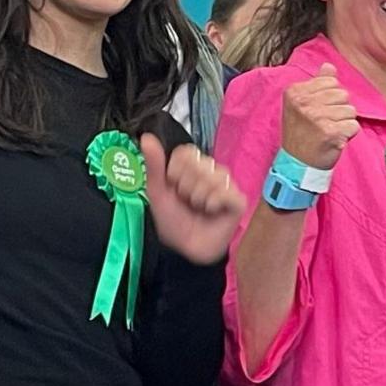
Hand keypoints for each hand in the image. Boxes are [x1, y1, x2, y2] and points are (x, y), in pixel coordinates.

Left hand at [142, 134, 243, 263]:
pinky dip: (213, 204)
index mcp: (192, 168)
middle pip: (199, 163)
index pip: (186, 152)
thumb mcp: (158, 193)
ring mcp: (227, 186)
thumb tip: (146, 137)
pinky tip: (212, 212)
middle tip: (187, 201)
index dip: (176, 171)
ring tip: (199, 208)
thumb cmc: (173, 221)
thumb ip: (155, 164)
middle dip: (186, 186)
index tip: (173, 187)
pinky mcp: (238, 200)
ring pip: (212, 177)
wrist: (186, 248)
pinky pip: (226, 192)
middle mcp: (211, 173)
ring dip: (199, 197)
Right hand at [280, 64, 359, 170]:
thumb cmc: (302, 133)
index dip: (332, 97)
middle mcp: (304, 103)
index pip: (331, 82)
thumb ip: (317, 84)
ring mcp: (316, 117)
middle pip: (343, 94)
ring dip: (345, 122)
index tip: (320, 110)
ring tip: (330, 131)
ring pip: (350, 110)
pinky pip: (354, 125)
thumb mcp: (302, 105)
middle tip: (326, 123)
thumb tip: (329, 66)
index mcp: (295, 92)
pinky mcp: (330, 132)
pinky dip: (349, 134)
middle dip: (340, 109)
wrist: (298, 163)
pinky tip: (336, 139)